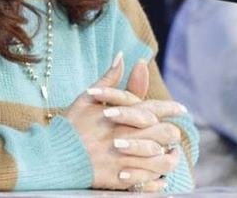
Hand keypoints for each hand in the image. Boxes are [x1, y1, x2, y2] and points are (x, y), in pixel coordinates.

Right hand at [65, 53, 180, 191]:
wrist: (55, 156)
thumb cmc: (71, 126)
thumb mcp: (88, 98)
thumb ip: (109, 78)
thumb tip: (123, 55)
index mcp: (121, 115)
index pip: (155, 109)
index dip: (171, 108)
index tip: (181, 109)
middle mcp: (126, 136)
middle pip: (165, 133)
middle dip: (172, 133)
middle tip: (173, 135)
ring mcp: (124, 159)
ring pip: (161, 160)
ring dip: (169, 158)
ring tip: (170, 156)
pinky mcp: (120, 179)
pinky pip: (148, 181)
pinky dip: (157, 180)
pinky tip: (159, 178)